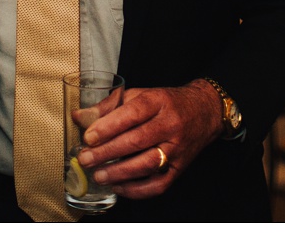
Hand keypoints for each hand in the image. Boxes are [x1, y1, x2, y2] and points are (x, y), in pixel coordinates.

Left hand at [75, 81, 220, 198]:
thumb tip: (80, 117)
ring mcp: (177, 148)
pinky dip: (137, 189)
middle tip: (86, 159)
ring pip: (147, 164)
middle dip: (107, 152)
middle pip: (137, 140)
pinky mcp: (180, 168)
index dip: (109, 126)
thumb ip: (109, 105)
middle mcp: (170, 125)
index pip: (132, 113)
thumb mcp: (141, 94)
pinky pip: (159, 184)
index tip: (88, 136)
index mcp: (158, 101)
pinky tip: (118, 186)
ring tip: (99, 175)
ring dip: (120, 172)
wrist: (204, 112)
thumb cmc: (166, 103)